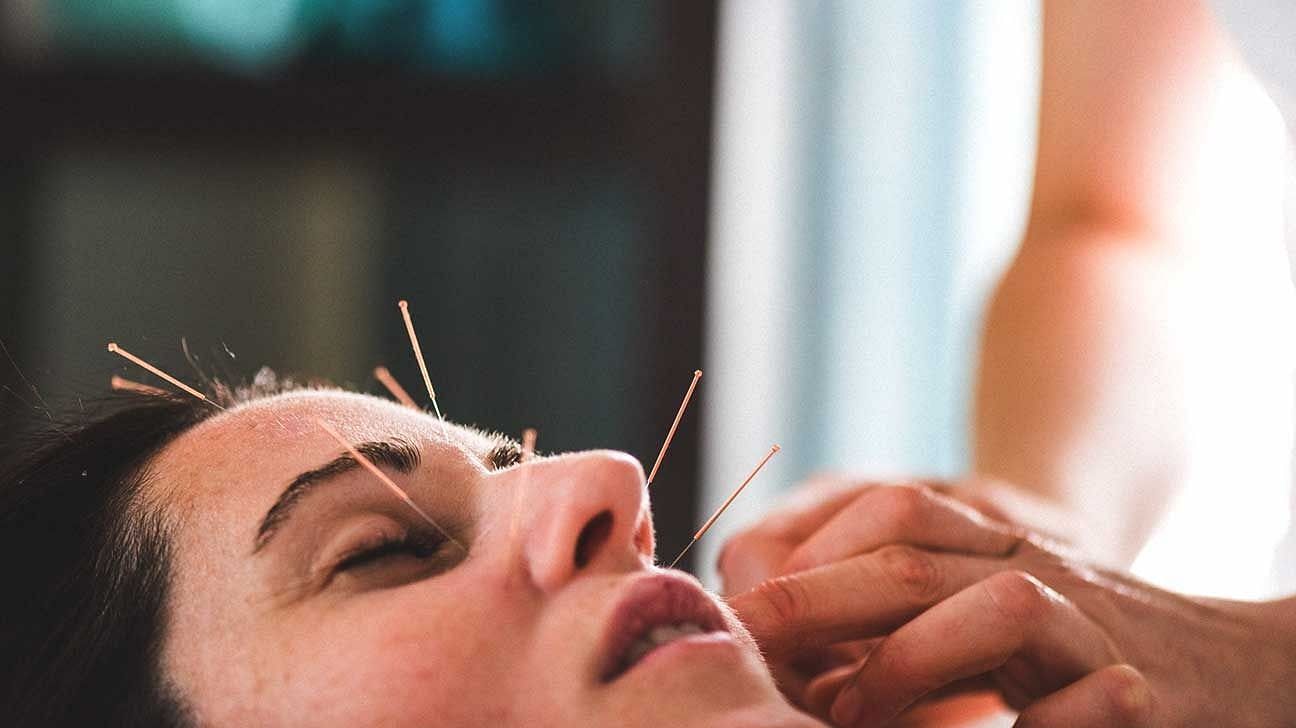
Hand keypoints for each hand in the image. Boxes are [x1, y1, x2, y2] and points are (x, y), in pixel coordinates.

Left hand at [721, 480, 1295, 725]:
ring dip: (907, 655)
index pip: (886, 510)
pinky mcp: (1140, 685)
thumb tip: (788, 655)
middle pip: (910, 547)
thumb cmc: (1072, 650)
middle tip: (742, 642)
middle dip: (815, 594)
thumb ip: (896, 624)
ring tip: (843, 707)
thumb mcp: (976, 618)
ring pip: (993, 601)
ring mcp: (1087, 617)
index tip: (740, 607)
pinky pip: (1089, 693)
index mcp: (988, 539)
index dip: (808, 553)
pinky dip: (1024, 715)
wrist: (1232, 665)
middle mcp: (1031, 561)